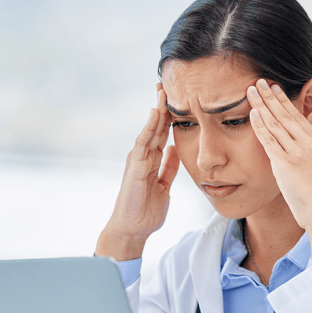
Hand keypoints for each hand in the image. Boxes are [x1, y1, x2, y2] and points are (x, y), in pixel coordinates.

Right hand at [96, 84, 179, 260]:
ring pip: (149, 129)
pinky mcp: (134, 166)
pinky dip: (149, 127)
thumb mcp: (164, 186)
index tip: (178, 99)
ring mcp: (138, 160)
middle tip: (167, 84)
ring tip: (162, 91)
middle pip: (155, 126)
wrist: (133, 229)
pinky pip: (143, 143)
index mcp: (152, 160)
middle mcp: (143, 156)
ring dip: (156, 110)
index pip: (162, 133)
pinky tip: (154, 114)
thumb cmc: (146, 210)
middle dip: (161, 106)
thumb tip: (175, 150)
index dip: (169, 117)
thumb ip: (169, 168)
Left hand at [246, 79, 311, 258]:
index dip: (286, 103)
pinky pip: (268, 140)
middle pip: (286, 115)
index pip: (299, 119)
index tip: (276, 91)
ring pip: (276, 123)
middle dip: (271, 97)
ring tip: (251, 91)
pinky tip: (251, 113)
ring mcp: (296, 153)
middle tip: (260, 82)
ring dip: (261, 105)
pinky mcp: (284, 164)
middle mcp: (308, 145)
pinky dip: (259, 125)